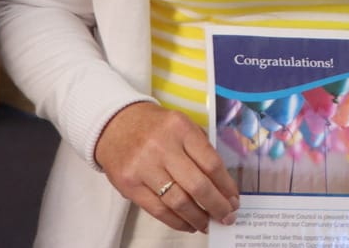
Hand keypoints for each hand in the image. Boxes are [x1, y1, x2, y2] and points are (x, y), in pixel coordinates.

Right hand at [94, 101, 238, 232]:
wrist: (114, 124)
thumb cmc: (154, 127)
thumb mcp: (181, 125)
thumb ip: (200, 149)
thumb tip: (221, 185)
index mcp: (181, 128)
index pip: (211, 163)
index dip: (226, 186)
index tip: (234, 200)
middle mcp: (162, 147)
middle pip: (197, 185)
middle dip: (217, 206)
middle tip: (227, 217)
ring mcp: (144, 167)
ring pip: (178, 202)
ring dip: (198, 218)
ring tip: (207, 223)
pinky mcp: (130, 185)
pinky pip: (158, 210)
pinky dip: (177, 221)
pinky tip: (188, 224)